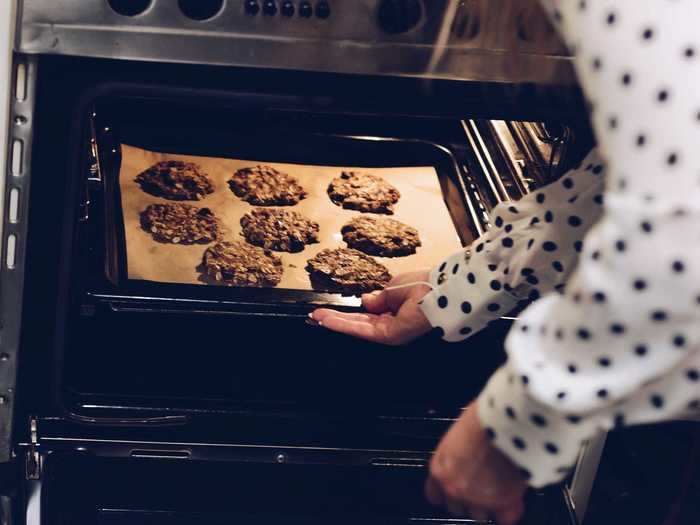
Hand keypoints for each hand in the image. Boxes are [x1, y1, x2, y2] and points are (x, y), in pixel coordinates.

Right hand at [310, 271, 432, 345]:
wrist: (440, 289)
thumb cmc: (423, 285)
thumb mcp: (393, 288)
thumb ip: (379, 297)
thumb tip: (365, 301)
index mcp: (395, 312)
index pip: (367, 315)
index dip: (349, 313)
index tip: (330, 310)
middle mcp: (391, 325)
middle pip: (358, 323)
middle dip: (337, 320)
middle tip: (316, 317)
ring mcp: (390, 332)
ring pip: (357, 328)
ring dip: (335, 322)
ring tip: (316, 317)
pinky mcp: (388, 336)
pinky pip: (361, 330)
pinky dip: (343, 324)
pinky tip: (328, 320)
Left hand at [426, 402, 526, 523]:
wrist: (507, 422)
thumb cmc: (482, 419)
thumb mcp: (459, 434)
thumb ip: (457, 454)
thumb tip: (464, 454)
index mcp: (440, 469)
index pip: (434, 495)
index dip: (444, 491)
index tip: (451, 487)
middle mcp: (455, 488)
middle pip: (455, 507)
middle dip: (466, 497)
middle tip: (478, 484)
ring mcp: (479, 498)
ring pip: (479, 515)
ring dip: (487, 505)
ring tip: (496, 488)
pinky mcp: (504, 503)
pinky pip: (504, 518)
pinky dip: (508, 512)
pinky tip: (512, 499)